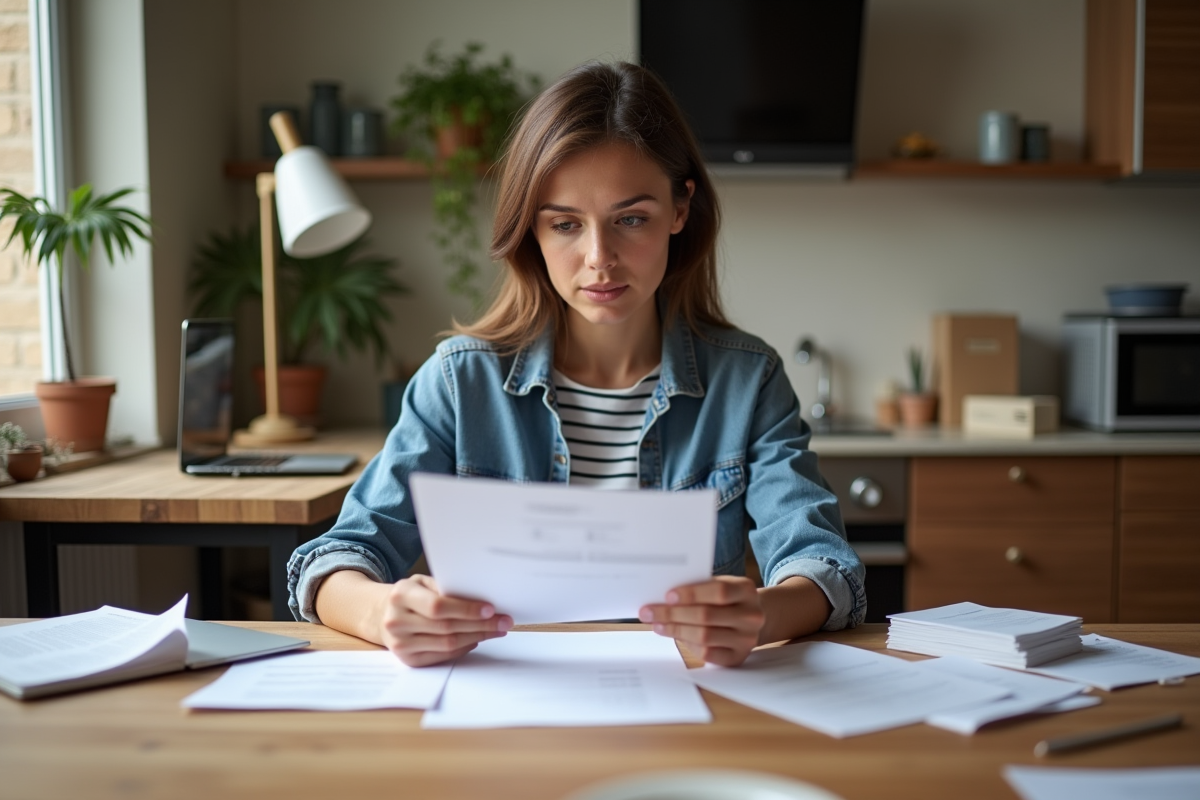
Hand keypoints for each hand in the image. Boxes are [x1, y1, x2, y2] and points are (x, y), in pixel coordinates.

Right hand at [380, 574, 512, 666]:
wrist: (383, 615)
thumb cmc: (411, 595)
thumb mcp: (422, 582)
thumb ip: (445, 588)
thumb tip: (481, 599)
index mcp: (400, 595)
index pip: (438, 606)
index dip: (466, 609)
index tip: (490, 609)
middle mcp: (396, 621)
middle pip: (446, 627)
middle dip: (481, 624)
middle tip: (504, 621)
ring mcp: (400, 644)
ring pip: (448, 643)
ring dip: (477, 637)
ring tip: (497, 630)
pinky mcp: (408, 660)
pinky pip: (443, 656)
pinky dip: (465, 647)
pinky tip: (477, 639)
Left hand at [638, 576, 764, 666]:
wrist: (751, 619)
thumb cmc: (728, 600)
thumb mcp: (720, 586)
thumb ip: (700, 588)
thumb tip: (664, 597)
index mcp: (747, 591)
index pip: (719, 591)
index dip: (692, 594)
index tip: (668, 596)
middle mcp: (751, 615)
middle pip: (707, 615)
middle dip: (673, 614)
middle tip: (650, 612)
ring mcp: (747, 639)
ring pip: (704, 636)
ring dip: (675, 630)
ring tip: (657, 624)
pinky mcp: (738, 657)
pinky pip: (708, 654)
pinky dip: (688, 644)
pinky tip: (675, 635)